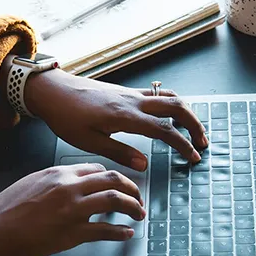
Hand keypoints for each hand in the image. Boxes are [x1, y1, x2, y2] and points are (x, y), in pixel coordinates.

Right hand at [0, 163, 144, 255]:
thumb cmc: (6, 209)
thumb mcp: (31, 181)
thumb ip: (55, 179)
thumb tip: (72, 181)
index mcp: (59, 173)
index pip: (97, 168)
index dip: (113, 176)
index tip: (119, 184)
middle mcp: (69, 187)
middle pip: (113, 179)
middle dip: (131, 188)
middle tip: (137, 197)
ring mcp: (73, 210)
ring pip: (115, 200)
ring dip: (133, 207)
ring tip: (138, 213)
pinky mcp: (73, 233)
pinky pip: (105, 230)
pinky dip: (120, 232)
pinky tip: (126, 233)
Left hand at [24, 69, 207, 170]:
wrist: (53, 91)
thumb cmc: (66, 116)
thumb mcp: (89, 142)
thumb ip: (119, 153)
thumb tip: (144, 165)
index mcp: (125, 116)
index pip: (164, 130)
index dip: (182, 144)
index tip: (193, 157)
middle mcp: (132, 101)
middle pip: (176, 106)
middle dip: (194, 124)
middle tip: (202, 142)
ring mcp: (130, 93)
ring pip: (168, 97)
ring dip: (185, 111)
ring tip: (192, 129)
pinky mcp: (125, 91)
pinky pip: (156, 94)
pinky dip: (171, 103)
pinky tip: (170, 115)